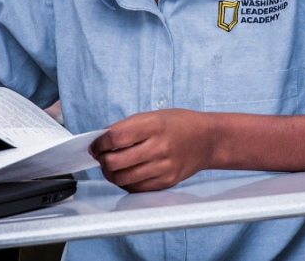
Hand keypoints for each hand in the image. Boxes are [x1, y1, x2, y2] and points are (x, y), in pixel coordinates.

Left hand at [90, 110, 214, 192]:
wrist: (208, 139)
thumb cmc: (180, 124)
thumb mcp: (154, 115)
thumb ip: (128, 127)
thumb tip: (102, 140)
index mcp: (154, 125)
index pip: (115, 138)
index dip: (99, 143)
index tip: (95, 145)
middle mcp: (159, 147)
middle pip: (115, 162)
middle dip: (102, 160)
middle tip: (102, 156)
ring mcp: (163, 167)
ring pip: (122, 178)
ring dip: (110, 173)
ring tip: (112, 166)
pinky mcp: (166, 181)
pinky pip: (135, 188)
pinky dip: (125, 182)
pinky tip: (127, 173)